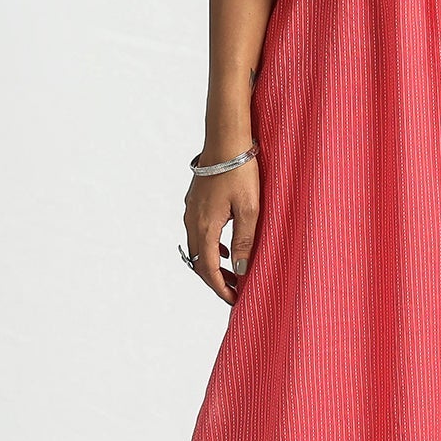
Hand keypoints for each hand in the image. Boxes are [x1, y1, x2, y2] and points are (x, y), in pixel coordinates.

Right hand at [182, 155, 257, 306]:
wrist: (226, 140)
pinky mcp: (195, 201)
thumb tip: (242, 270)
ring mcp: (191, 210)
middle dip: (216, 280)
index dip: (220, 288)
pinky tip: (226, 248)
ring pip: (198, 248)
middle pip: (199, 262)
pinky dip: (211, 247)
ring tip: (234, 273)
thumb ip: (244, 241)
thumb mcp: (249, 210)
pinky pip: (198, 233)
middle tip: (235, 291)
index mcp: (205, 226)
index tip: (234, 300)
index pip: (208, 269)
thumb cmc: (240, 172)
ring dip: (213, 264)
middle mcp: (192, 221)